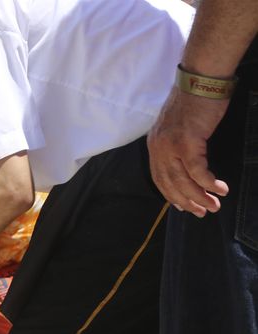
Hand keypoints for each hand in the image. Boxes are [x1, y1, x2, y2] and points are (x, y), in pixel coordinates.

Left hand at [147, 87, 229, 216]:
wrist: (200, 80)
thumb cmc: (194, 101)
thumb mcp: (178, 126)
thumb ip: (177, 145)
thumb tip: (186, 163)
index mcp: (155, 145)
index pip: (159, 177)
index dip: (171, 195)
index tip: (182, 207)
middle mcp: (158, 147)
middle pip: (170, 183)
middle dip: (186, 201)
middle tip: (202, 213)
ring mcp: (171, 145)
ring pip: (183, 180)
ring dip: (199, 197)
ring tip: (214, 206)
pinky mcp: (188, 142)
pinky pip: (198, 170)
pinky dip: (209, 183)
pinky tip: (220, 189)